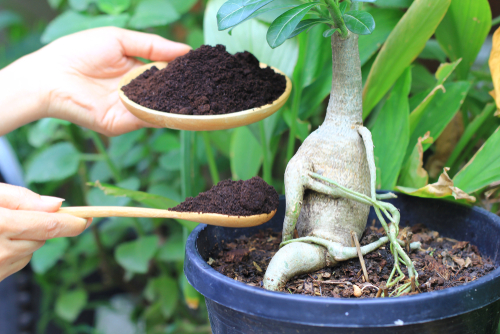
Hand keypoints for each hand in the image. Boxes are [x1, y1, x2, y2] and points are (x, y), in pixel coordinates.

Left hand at [0, 27, 190, 135]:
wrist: (50, 74)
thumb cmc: (79, 51)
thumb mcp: (120, 40)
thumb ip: (152, 45)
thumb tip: (185, 50)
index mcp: (137, 71)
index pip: (168, 72)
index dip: (185, 70)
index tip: (206, 67)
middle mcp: (137, 92)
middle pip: (169, 94)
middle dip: (190, 90)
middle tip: (213, 85)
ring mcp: (131, 109)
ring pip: (163, 109)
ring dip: (183, 104)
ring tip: (207, 98)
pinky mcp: (123, 122)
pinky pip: (149, 118)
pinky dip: (166, 114)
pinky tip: (184, 107)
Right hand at [0, 183, 89, 280]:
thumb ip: (21, 198)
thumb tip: (57, 204)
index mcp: (0, 224)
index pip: (49, 226)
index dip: (73, 222)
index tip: (88, 217)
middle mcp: (1, 251)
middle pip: (44, 237)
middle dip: (42, 224)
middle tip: (21, 214)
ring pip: (32, 248)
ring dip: (27, 237)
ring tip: (2, 228)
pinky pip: (18, 260)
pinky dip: (15, 250)